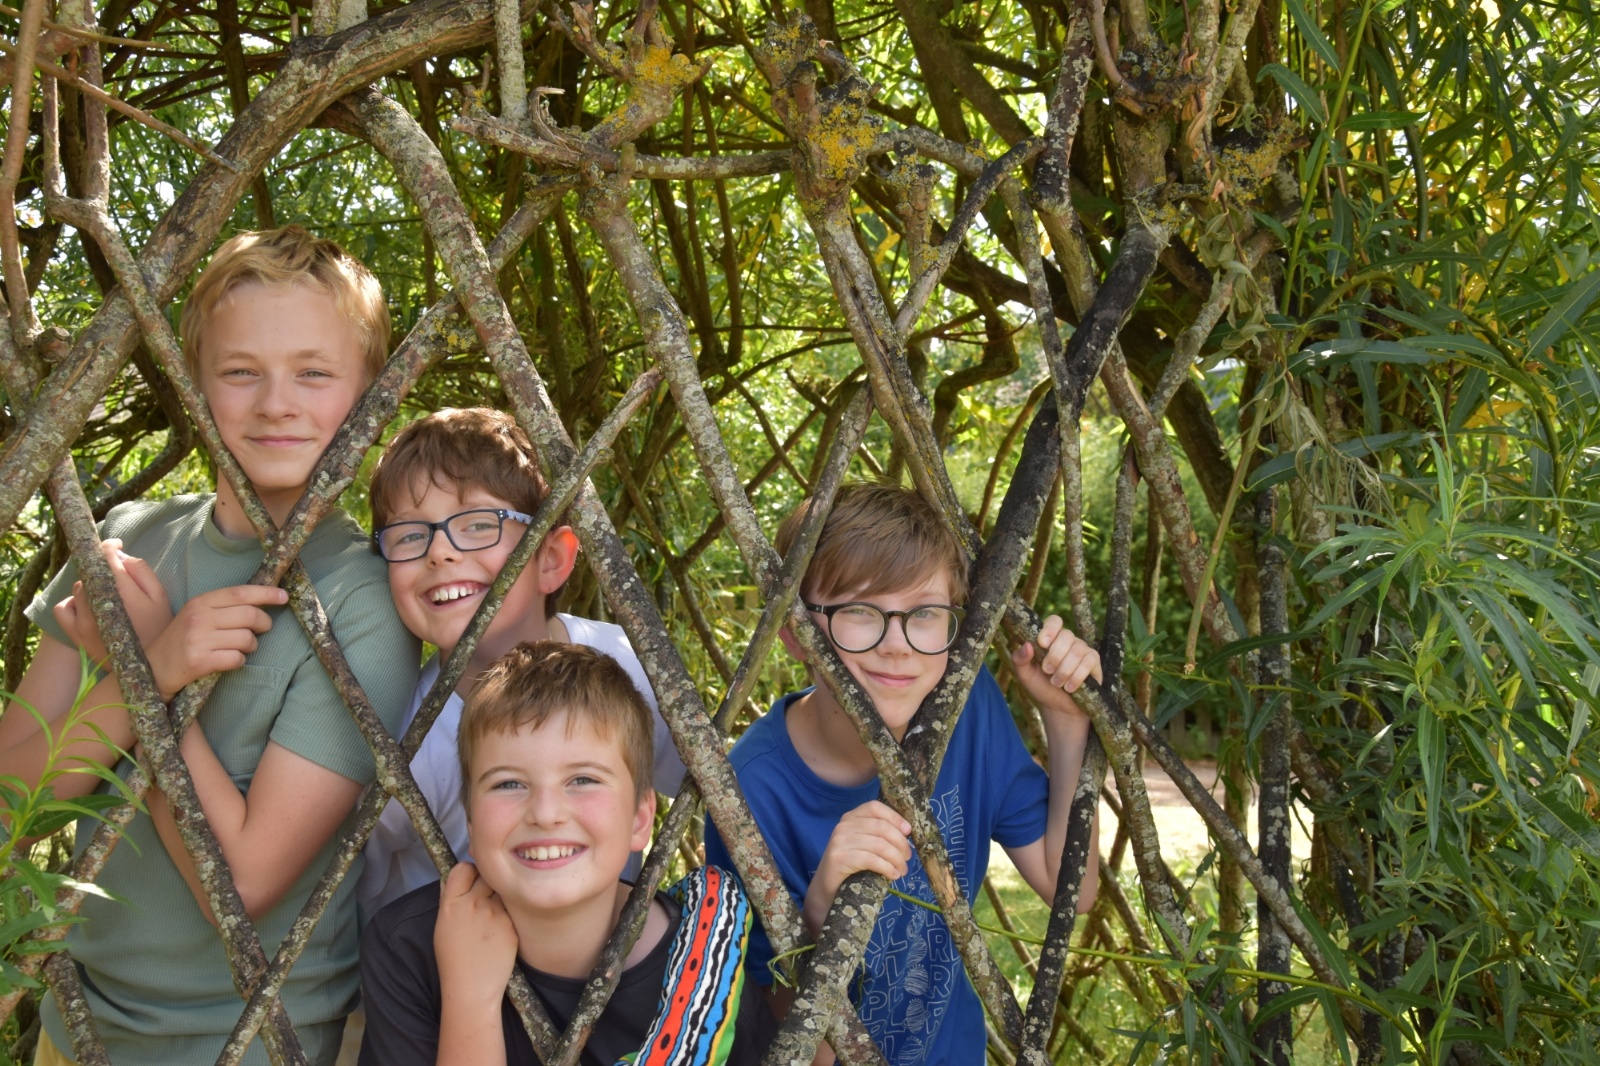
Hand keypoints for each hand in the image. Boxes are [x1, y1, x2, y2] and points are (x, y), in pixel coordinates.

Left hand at [52, 540, 172, 665]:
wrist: (148, 670)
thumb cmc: (159, 629)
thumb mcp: (160, 597)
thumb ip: (140, 570)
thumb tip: (118, 554)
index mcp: (121, 590)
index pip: (104, 555)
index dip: (109, 546)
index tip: (116, 545)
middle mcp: (96, 603)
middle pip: (89, 571)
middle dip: (101, 568)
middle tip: (116, 574)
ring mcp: (82, 620)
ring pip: (77, 588)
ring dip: (89, 585)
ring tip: (106, 594)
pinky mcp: (74, 634)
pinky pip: (62, 608)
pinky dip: (73, 604)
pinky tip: (88, 608)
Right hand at [142, 583, 286, 699]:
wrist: (153, 668)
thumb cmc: (181, 640)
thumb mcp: (197, 615)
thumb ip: (224, 607)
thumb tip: (262, 603)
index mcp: (200, 602)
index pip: (241, 593)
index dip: (266, 594)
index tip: (284, 597)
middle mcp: (199, 618)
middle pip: (250, 615)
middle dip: (264, 624)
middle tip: (262, 630)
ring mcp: (199, 640)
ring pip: (247, 639)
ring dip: (250, 646)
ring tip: (239, 648)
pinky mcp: (200, 661)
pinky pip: (237, 659)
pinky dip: (239, 661)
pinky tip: (228, 661)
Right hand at [435, 863, 516, 1008]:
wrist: (471, 988)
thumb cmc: (453, 959)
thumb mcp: (442, 926)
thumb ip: (450, 899)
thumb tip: (458, 877)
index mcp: (452, 904)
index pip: (464, 868)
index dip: (469, 873)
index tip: (472, 881)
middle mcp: (474, 904)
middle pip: (487, 874)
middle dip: (487, 882)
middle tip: (485, 898)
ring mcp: (495, 913)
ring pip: (502, 891)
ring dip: (499, 898)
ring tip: (492, 918)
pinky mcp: (512, 924)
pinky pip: (512, 910)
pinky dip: (508, 915)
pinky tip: (499, 932)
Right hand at [803, 801, 911, 934]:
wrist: (827, 887)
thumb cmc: (850, 865)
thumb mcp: (864, 843)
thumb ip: (879, 834)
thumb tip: (907, 833)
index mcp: (850, 817)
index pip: (875, 807)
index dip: (895, 817)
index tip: (908, 831)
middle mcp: (844, 825)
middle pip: (881, 827)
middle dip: (900, 843)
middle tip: (907, 858)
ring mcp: (840, 841)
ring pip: (880, 845)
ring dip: (897, 859)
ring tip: (902, 870)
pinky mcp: (839, 858)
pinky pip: (871, 860)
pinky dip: (887, 868)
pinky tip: (893, 875)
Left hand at [1011, 615, 1101, 716]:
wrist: (1058, 708)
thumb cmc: (1041, 687)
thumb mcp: (1025, 675)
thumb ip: (1020, 659)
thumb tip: (1026, 645)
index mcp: (1050, 638)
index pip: (1054, 621)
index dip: (1049, 629)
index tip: (1042, 644)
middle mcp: (1068, 640)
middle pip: (1066, 635)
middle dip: (1055, 656)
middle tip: (1047, 671)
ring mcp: (1082, 649)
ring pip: (1077, 650)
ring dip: (1065, 670)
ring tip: (1056, 683)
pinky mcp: (1093, 661)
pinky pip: (1089, 661)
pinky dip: (1077, 676)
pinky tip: (1069, 687)